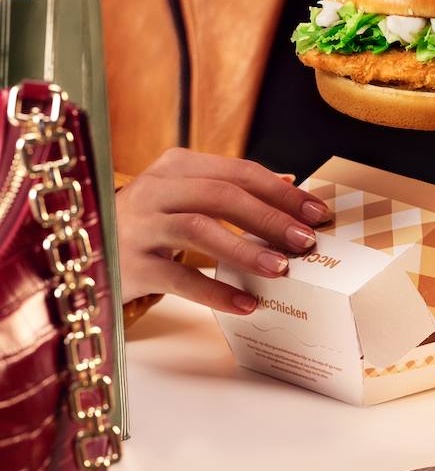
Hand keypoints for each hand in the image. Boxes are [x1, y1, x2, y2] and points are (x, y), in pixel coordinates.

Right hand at [116, 149, 329, 313]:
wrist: (80, 248)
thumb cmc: (149, 221)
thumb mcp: (185, 193)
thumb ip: (232, 186)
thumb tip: (291, 183)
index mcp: (177, 165)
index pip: (239, 172)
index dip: (282, 193)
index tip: (317, 213)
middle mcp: (154, 188)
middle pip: (222, 196)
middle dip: (271, 219)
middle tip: (306, 242)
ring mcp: (138, 225)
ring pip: (200, 229)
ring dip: (246, 250)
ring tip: (282, 270)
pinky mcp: (128, 263)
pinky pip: (178, 278)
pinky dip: (215, 291)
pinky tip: (246, 304)